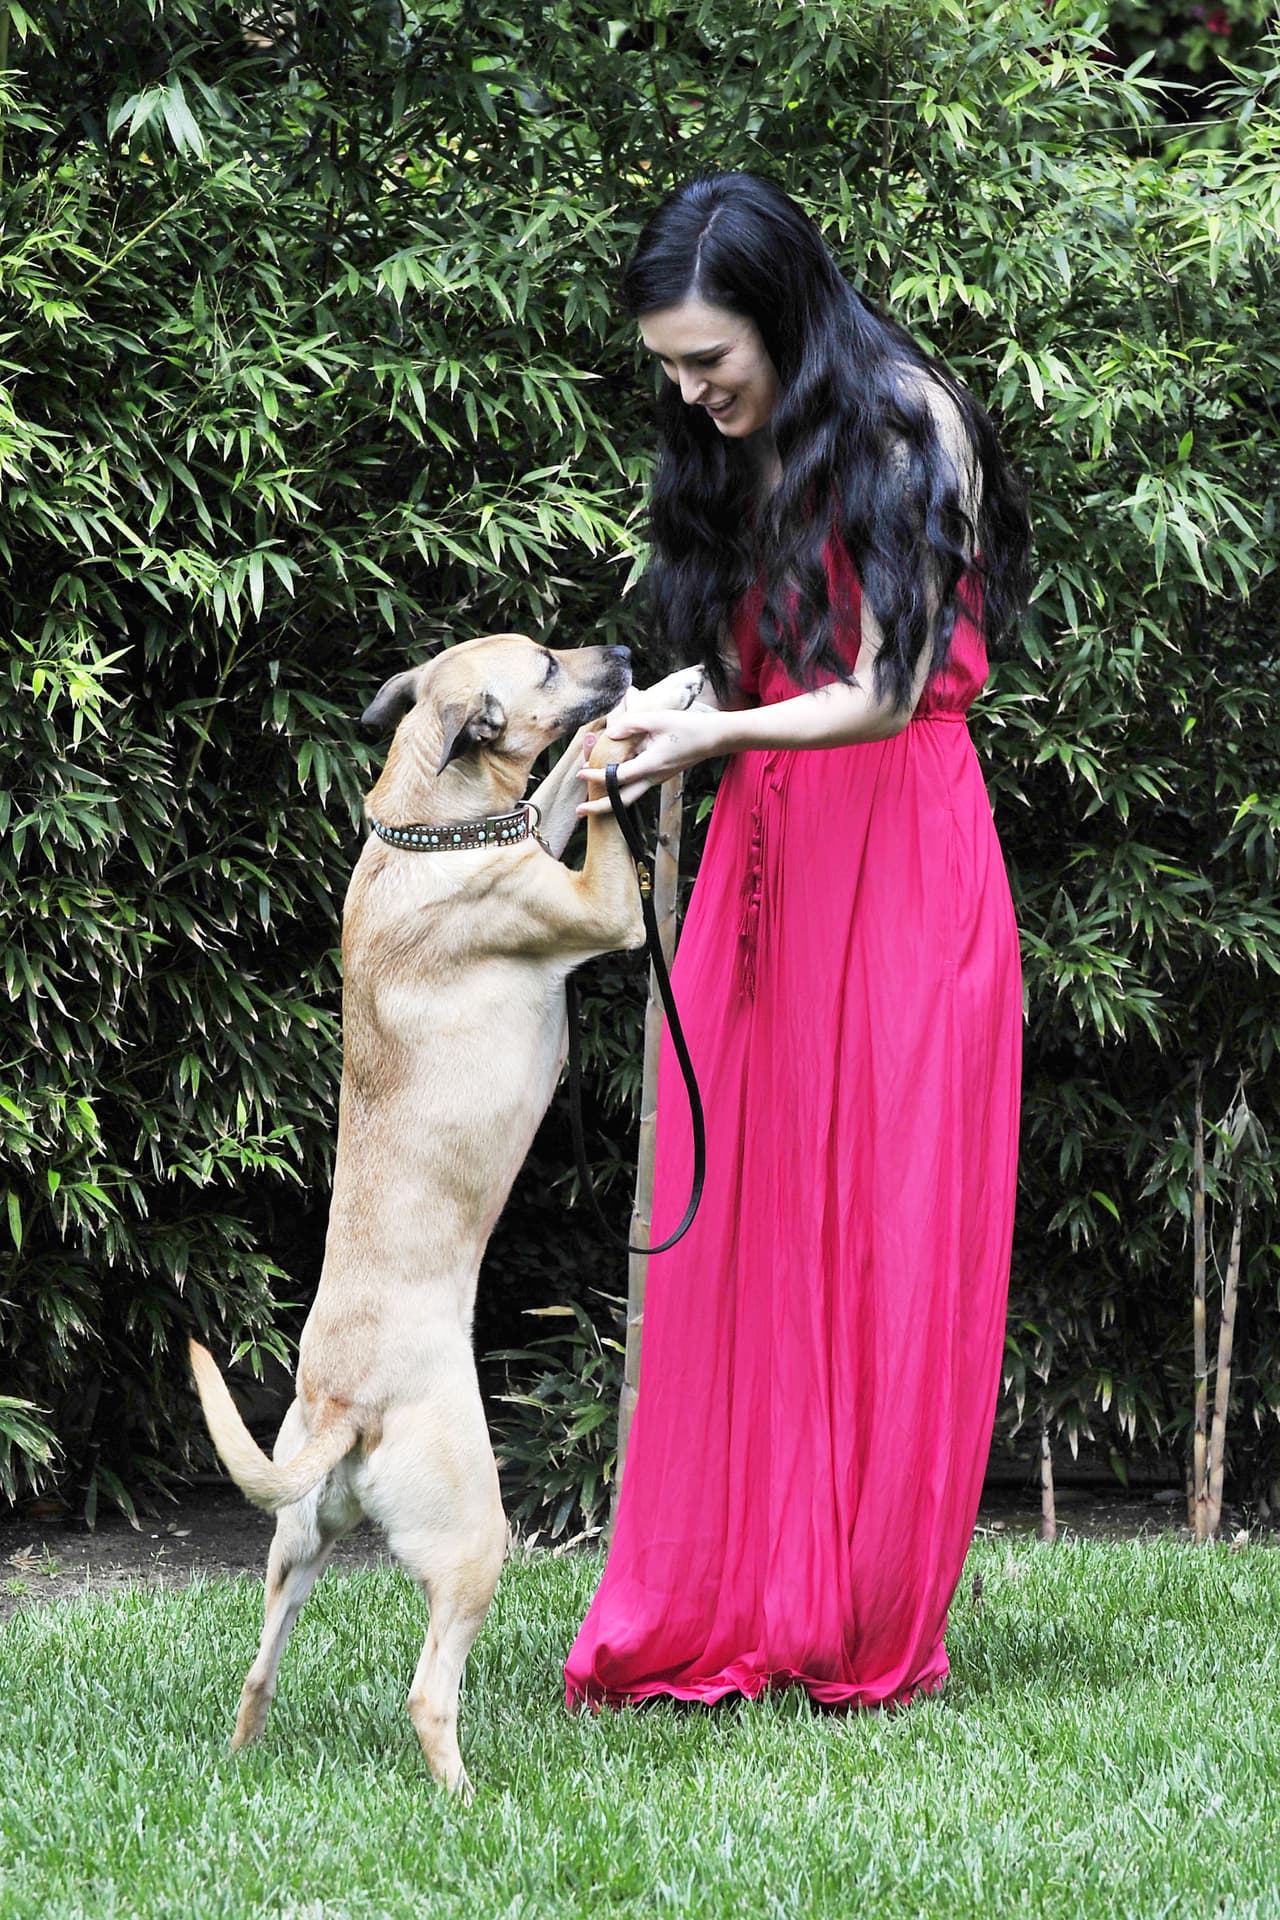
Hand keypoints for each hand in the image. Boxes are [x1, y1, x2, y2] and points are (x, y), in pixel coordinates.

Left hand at [576, 704, 725, 814]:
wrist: (714, 738)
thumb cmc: (688, 727)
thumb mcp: (658, 719)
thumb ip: (631, 724)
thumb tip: (610, 733)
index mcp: (651, 765)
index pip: (618, 776)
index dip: (598, 776)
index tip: (580, 773)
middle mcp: (653, 778)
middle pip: (622, 801)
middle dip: (599, 808)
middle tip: (579, 811)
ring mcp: (657, 779)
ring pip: (629, 796)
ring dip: (608, 798)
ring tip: (588, 798)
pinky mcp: (659, 775)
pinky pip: (636, 785)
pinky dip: (620, 786)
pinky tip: (609, 779)